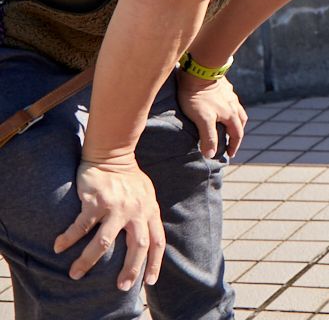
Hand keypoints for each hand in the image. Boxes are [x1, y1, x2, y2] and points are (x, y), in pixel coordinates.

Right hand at [53, 156, 165, 290]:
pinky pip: (81, 226)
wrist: (112, 154)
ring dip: (88, 261)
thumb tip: (146, 238)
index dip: (156, 263)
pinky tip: (59, 247)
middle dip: (130, 269)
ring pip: (104, 242)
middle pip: (137, 246)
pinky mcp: (96, 201)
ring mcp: (117, 207)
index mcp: (149, 211)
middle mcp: (137, 211)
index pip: (157, 241)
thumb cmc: (127, 178)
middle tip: (121, 286)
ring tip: (75, 274)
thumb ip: (146, 215)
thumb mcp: (146, 196)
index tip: (150, 282)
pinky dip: (69, 238)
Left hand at [176, 72, 245, 158]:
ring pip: (237, 110)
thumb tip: (211, 155)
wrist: (199, 70)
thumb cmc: (198, 96)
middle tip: (230, 142)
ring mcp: (230, 95)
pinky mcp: (224, 87)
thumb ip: (208, 137)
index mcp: (231, 114)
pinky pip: (230, 100)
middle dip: (237, 134)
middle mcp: (234, 105)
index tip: (230, 155)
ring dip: (235, 120)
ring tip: (228, 125)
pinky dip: (229, 108)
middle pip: (241, 122)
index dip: (234, 146)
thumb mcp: (202, 119)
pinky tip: (220, 106)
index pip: (237, 134)